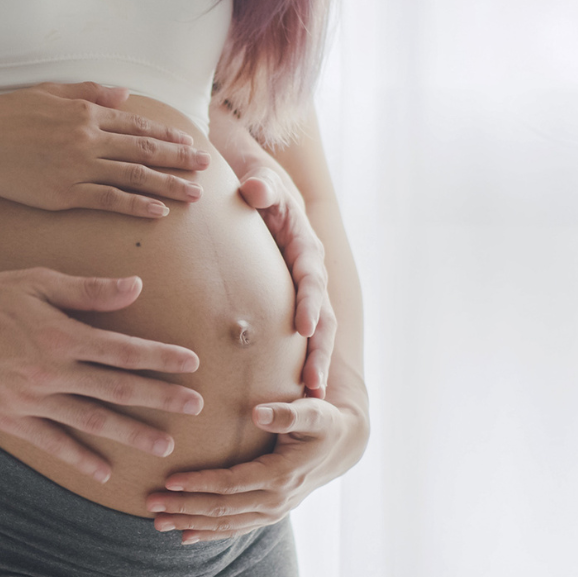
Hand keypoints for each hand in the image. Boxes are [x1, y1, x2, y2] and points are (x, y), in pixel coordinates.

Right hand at [0, 82, 210, 217]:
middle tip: (204, 166)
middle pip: (143, 149)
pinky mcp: (63, 193)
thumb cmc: (3, 115)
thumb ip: (87, 93)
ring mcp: (77, 167)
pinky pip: (108, 200)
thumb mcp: (47, 92)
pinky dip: (136, 206)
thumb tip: (123, 94)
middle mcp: (87, 138)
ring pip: (133, 176)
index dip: (166, 135)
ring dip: (167, 185)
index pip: (136, 124)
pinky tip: (157, 212)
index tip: (188, 143)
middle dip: (178, 159)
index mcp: (84, 113)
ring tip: (193, 194)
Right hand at [0, 268, 205, 483]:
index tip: (192, 363)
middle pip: (117, 389)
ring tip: (164, 444)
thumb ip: (87, 290)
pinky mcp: (9, 418)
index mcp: (61, 334)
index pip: (123, 350)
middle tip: (196, 407)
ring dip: (131, 433)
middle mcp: (50, 371)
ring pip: (91, 420)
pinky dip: (79, 458)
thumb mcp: (36, 282)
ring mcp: (30, 399)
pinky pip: (51, 442)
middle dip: (161, 398)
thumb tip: (135, 287)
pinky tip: (104, 472)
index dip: (161, 357)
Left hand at [145, 396, 366, 543]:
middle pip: (222, 508)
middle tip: (151, 503)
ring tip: (157, 523)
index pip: (232, 483)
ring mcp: (274, 511)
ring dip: (190, 523)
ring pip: (226, 524)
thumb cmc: (323, 422)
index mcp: (283, 474)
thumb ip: (287, 413)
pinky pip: (236, 529)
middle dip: (184, 507)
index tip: (170, 479)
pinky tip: (185, 536)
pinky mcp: (269, 514)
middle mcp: (277, 499)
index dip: (200, 483)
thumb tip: (258, 412)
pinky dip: (210, 534)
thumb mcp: (313, 412)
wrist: (342, 447)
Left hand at [238, 167, 336, 396]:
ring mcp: (304, 287)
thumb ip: (261, 185)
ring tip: (310, 399)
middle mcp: (311, 269)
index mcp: (304, 244)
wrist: (260, 183)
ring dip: (315, 362)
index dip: (309, 302)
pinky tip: (292, 392)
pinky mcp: (293, 298)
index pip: (310, 277)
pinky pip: (301, 332)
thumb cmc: (257, 182)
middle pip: (322, 314)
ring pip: (317, 330)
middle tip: (313, 383)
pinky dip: (300, 358)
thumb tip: (255, 190)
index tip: (304, 327)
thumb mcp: (260, 177)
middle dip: (319, 349)